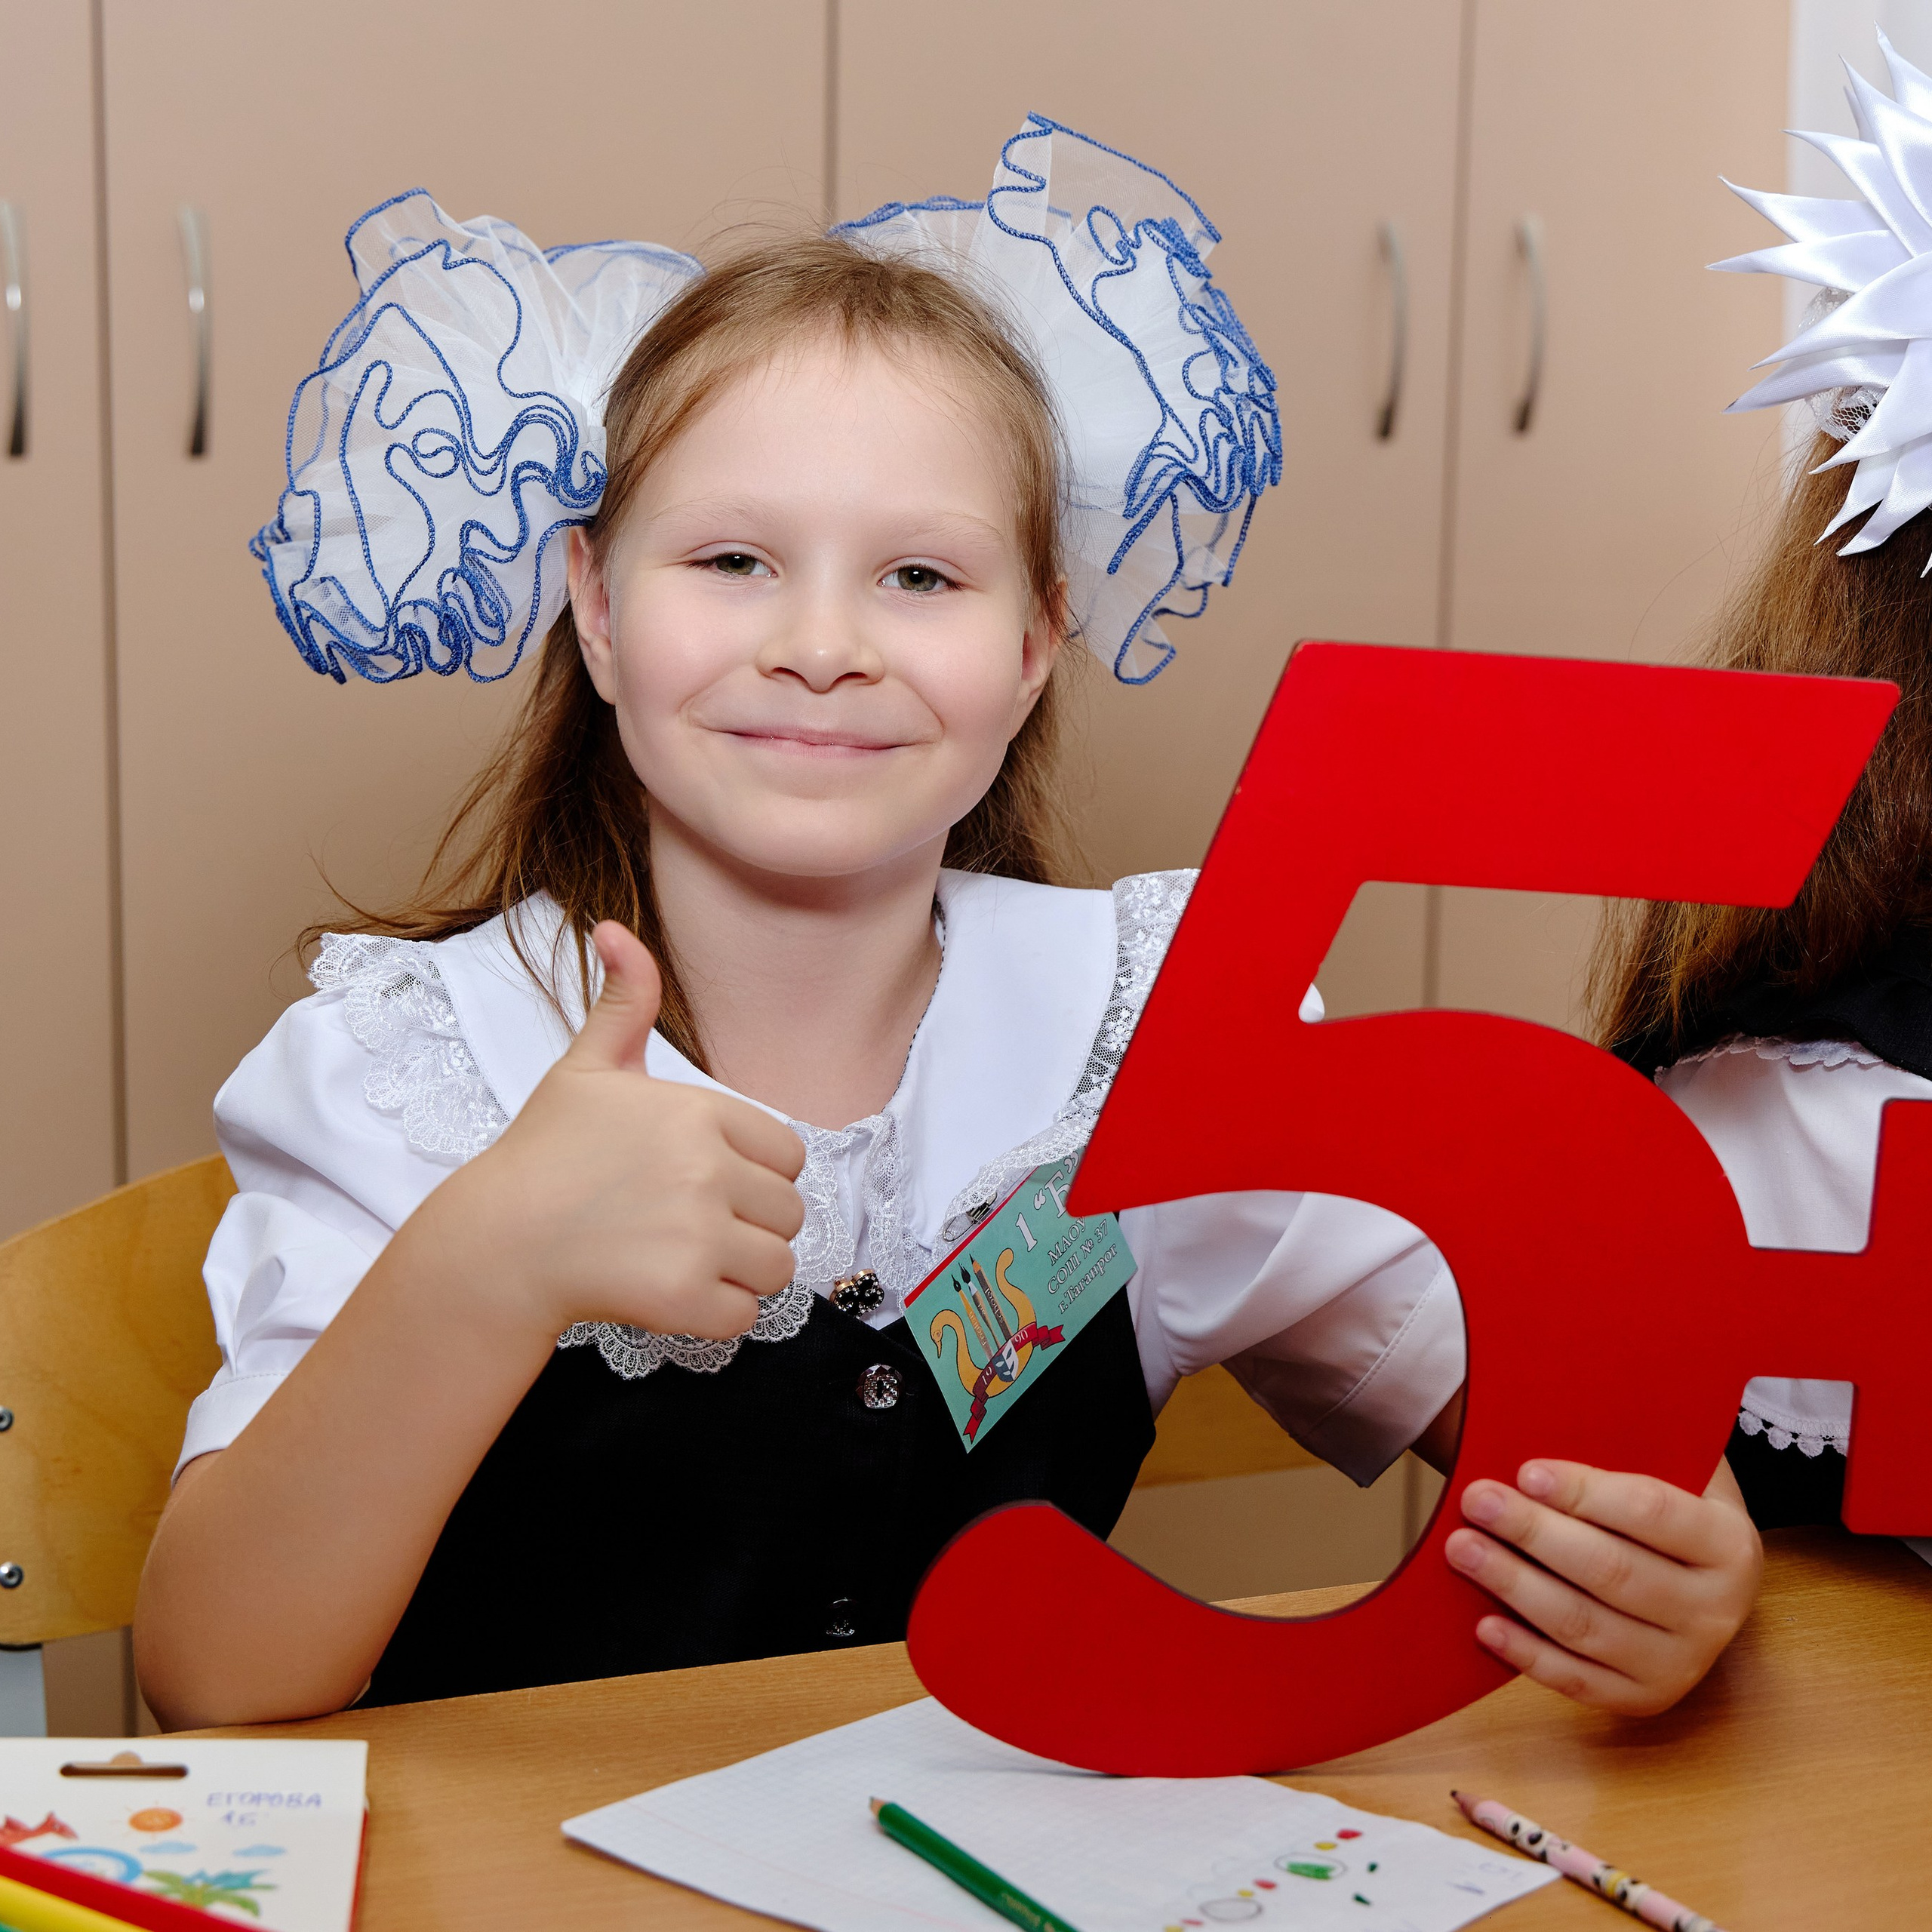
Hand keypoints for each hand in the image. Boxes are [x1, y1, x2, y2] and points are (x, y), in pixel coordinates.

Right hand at [436, 920, 805, 1339]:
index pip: (789, 1154)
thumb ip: (624, 1001)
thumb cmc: (545, 1155)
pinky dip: (717, 1313)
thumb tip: (614, 928)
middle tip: (688, 1225)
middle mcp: (707, 1172)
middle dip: (751, 1223)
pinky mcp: (685, 1298)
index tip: (703, 1181)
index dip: (754, 1173)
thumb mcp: (586, 1068)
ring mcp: (698, 1237)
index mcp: (698, 1114)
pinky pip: (747, 1314)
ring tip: (684, 1258)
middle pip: (790, 1211)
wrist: (497, 1242)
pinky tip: (671, 1293)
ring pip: (779, 1264)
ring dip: (741, 1270)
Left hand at [1443, 1454, 1762, 1714]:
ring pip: (1587, 1627)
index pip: (1650, 1513)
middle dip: (1534, 1534)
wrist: (1700, 1575)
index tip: (1525, 1471)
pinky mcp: (1646, 1700)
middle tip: (1477, 1501)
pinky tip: (1485, 1625)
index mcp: (1730, 1545)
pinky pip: (1579, 1681)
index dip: (1585, 1493)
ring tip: (1462, 1549)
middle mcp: (1716, 1612)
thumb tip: (1545, 1418)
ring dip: (1517, 1587)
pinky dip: (1528, 1653)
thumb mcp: (1674, 1465)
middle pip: (1612, 1571)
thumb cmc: (1670, 1504)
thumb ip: (1628, 1450)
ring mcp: (1683, 1664)